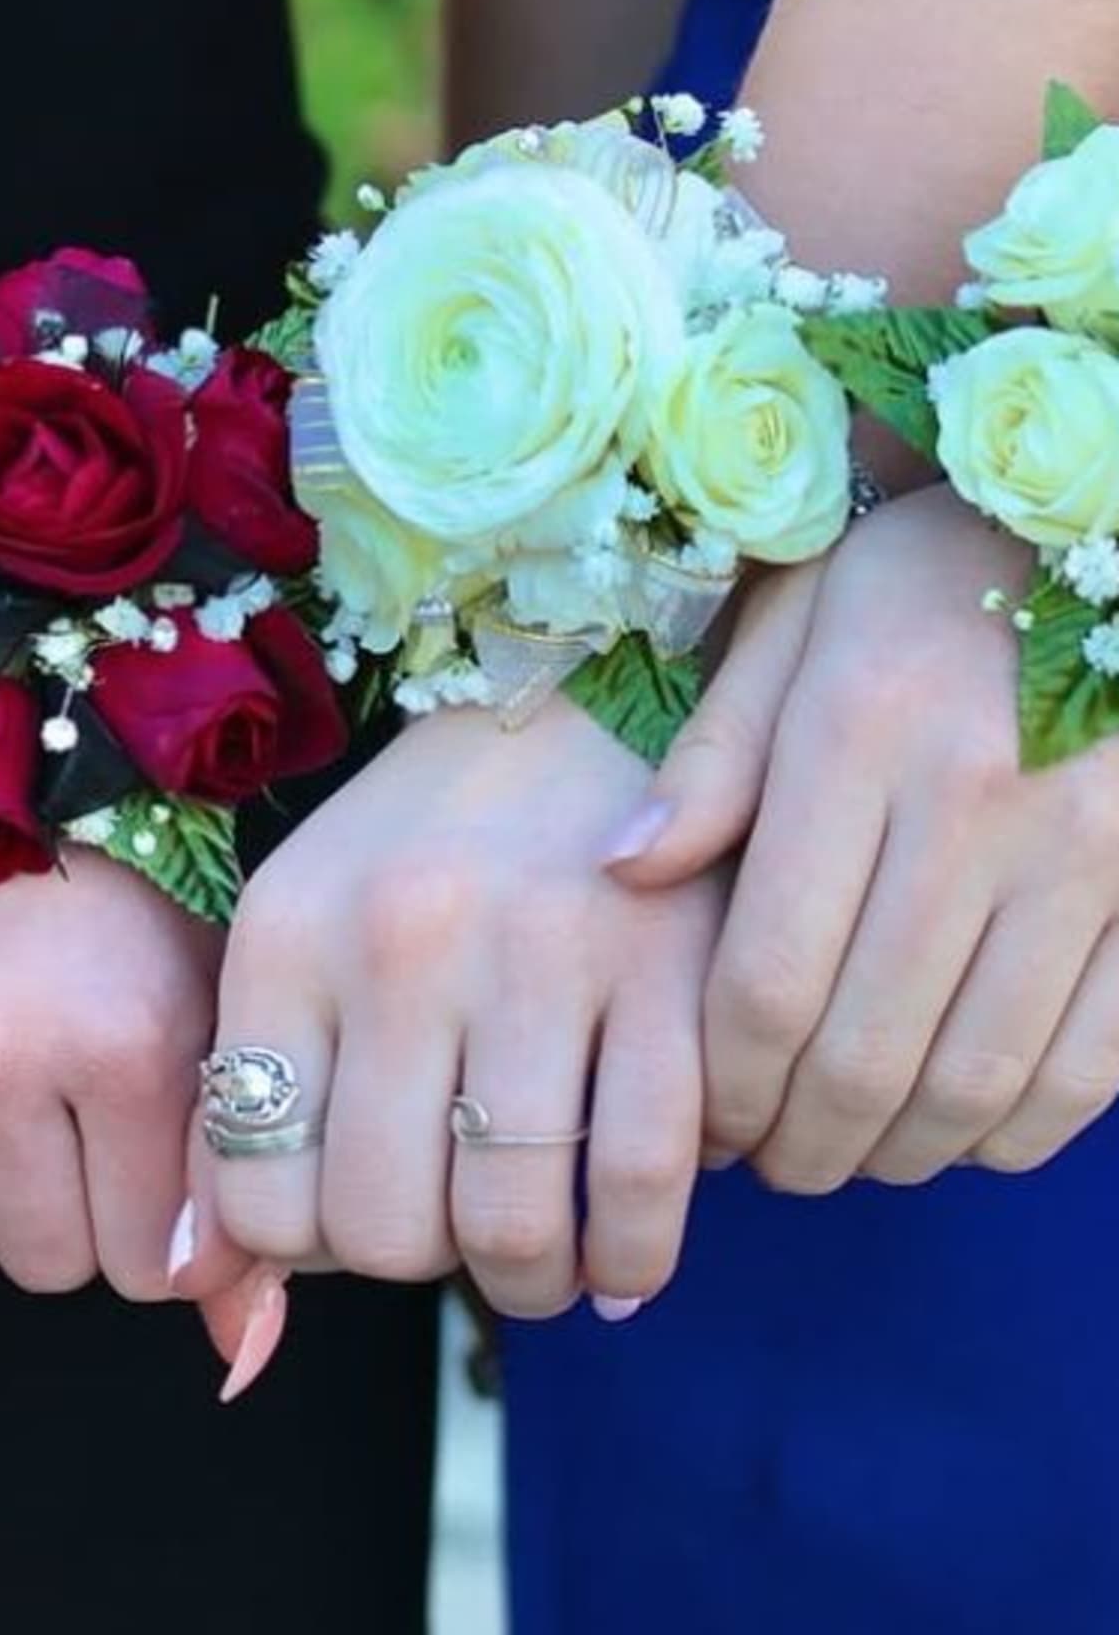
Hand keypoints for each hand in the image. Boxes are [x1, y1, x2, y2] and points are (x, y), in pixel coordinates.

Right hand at [0, 844, 219, 1300]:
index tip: (147, 1169)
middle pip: (56, 1268)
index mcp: (132, 1035)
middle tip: (68, 1125)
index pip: (158, 1264)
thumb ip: (232, 1172)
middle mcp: (10, 1050)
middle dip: (73, 1220)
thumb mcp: (199, 1008)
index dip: (161, 1231)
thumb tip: (240, 1346)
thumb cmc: (100, 913)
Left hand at [199, 703, 723, 1320]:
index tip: (359, 1212)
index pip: (260, 1191)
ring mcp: (540, 956)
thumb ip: (255, 1084)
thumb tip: (210, 1280)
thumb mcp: (307, 923)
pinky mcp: (670, 971)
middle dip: (424, 1263)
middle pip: (385, 1232)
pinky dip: (635, 1255)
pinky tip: (622, 1248)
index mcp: (289, 933)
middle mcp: (401, 942)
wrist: (583, 699)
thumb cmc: (427, 841)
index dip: (312, 1243)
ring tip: (542, 1253)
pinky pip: (645, 1189)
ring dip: (531, 1280)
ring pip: (514, 1231)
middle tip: (457, 1225)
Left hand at [611, 484, 1118, 1187]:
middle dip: (801, 1142)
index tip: (706, 1122)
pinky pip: (1095, 1064)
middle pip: (864, 1051)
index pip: (767, 974)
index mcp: (856, 742)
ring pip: (980, 1079)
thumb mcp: (796, 623)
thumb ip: (712, 756)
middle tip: (771, 1163)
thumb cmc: (927, 574)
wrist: (1113, 526)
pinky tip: (966, 1131)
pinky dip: (1023, 1129)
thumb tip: (620, 871)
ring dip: (901, 1151)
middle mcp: (975, 809)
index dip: (727, 1083)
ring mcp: (1090, 859)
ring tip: (851, 1156)